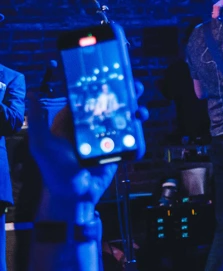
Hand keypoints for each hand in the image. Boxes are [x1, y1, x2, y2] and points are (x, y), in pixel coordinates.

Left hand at [27, 84, 147, 218]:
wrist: (75, 195)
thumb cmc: (55, 170)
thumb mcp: (42, 143)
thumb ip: (38, 119)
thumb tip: (33, 94)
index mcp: (73, 120)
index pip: (88, 97)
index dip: (100, 85)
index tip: (112, 75)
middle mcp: (90, 125)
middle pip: (111, 104)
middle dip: (124, 93)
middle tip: (134, 87)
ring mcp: (106, 136)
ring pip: (124, 117)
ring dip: (135, 110)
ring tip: (140, 109)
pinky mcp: (117, 148)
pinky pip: (130, 135)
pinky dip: (138, 129)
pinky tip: (141, 125)